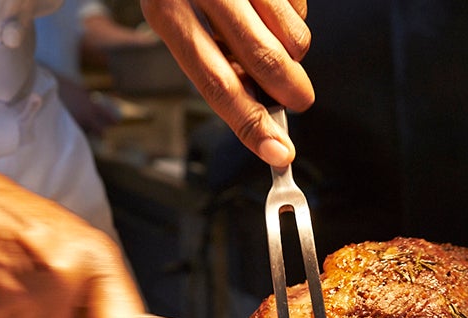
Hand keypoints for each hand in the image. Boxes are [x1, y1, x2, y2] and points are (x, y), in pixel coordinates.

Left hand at [140, 0, 313, 166]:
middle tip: (298, 103)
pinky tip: (270, 7)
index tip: (278, 154)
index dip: (250, 124)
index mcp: (166, 10)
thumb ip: (210, 61)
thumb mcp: (174, 17)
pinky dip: (294, 18)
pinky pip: (301, 6)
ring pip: (293, 37)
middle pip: (264, 61)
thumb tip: (255, 105)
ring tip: (275, 43)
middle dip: (290, 93)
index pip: (215, 83)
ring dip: (294, 55)